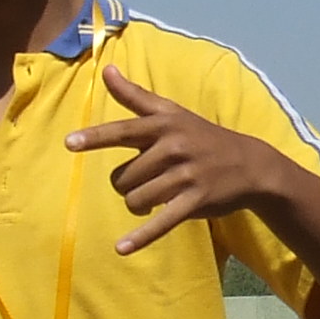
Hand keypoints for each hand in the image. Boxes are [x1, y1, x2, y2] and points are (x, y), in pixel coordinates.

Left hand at [67, 65, 287, 253]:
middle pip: (124, 177)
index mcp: (164, 125)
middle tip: (146, 181)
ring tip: (153, 199)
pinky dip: (141, 237)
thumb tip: (106, 70)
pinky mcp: (195, 201)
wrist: (249, 164)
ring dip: (137, 205)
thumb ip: (135, 96)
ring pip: (137, 199)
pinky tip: (121, 248)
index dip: (95, 138)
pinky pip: (161, 222)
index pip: (124, 131)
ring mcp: (186, 176)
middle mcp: (174, 148)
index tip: (70, 143)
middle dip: (127, 185)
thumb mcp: (172, 113)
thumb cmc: (201, 136)